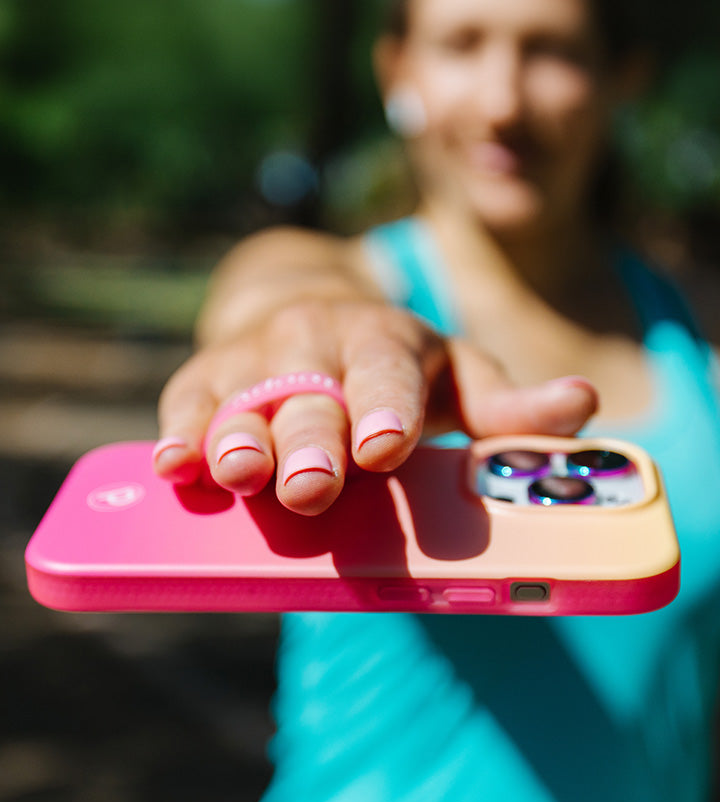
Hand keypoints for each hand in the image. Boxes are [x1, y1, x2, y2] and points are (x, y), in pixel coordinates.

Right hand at [155, 297, 596, 514]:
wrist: (309, 315)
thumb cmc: (390, 366)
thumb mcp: (453, 376)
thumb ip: (505, 402)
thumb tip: (581, 405)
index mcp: (386, 340)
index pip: (388, 371)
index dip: (387, 408)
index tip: (385, 447)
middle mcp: (316, 341)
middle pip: (312, 394)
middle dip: (312, 441)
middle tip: (314, 486)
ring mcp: (254, 358)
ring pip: (241, 399)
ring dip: (238, 437)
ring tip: (240, 472)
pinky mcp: (204, 377)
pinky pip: (185, 403)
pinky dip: (179, 434)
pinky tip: (175, 466)